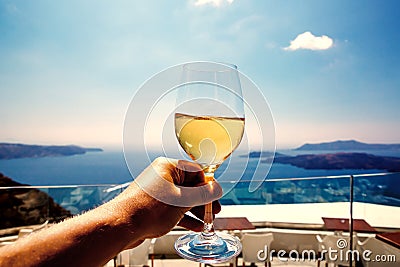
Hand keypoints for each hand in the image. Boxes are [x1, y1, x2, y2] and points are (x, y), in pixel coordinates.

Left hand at [107, 157, 222, 247]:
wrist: (121, 226)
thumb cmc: (147, 209)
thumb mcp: (182, 201)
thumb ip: (202, 195)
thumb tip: (217, 189)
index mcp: (168, 167)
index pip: (196, 171)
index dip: (207, 185)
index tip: (215, 196)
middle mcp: (162, 177)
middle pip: (190, 186)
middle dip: (203, 201)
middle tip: (214, 211)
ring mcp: (157, 192)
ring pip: (183, 199)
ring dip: (196, 211)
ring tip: (207, 221)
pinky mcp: (153, 206)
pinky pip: (173, 209)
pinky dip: (185, 217)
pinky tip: (195, 226)